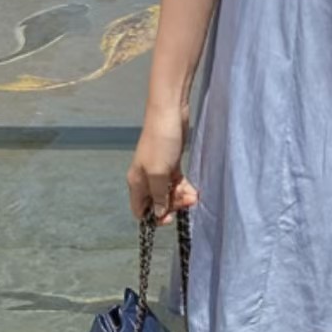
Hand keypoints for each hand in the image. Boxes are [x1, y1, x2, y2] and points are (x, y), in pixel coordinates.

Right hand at [126, 103, 198, 226]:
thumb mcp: (158, 173)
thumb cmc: (161, 142)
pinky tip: (195, 191)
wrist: (170, 114)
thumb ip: (158, 196)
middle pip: (157, 203)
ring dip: (182, 197)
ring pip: (169, 193)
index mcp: (137, 182)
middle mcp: (146, 178)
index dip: (153, 217)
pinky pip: (177, 182)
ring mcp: (159, 170)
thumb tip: (158, 214)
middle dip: (172, 206)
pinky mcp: (171, 163)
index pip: (140, 210)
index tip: (169, 216)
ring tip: (195, 196)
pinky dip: (185, 188)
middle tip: (187, 202)